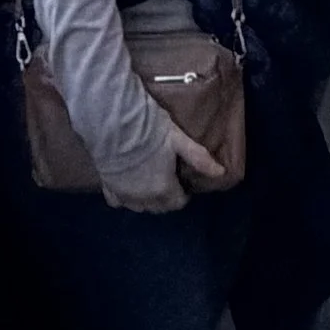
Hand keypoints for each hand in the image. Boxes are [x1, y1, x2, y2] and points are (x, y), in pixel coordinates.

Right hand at [100, 128, 224, 211]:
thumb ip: (199, 158)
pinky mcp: (108, 187)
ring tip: (150, 182)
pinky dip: (125, 198)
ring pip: (140, 207)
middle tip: (168, 179)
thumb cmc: (150, 129)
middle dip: (167, 198)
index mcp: (164, 189)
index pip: (179, 203)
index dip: (183, 193)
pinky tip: (127, 186)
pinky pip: (119, 202)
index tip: (182, 181)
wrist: (113, 122)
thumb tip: (222, 172)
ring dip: (148, 200)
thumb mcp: (179, 140)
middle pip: (160, 207)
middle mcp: (144, 198)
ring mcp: (124, 195)